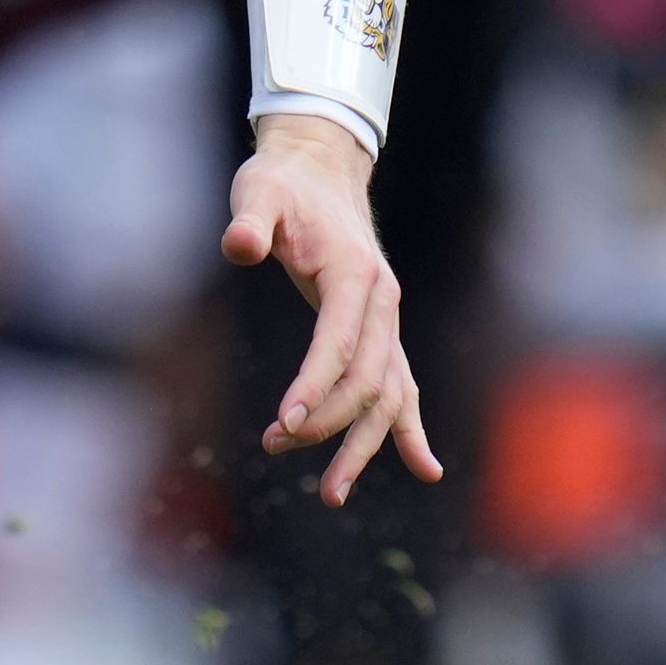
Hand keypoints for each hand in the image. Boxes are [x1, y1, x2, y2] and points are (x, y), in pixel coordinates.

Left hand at [223, 114, 443, 507]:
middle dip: (326, 422)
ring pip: (388, 395)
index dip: (314, 385)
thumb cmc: (282, 184)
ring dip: (363, 445)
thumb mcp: (258, 191)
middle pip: (367, 379)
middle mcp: (383, 302)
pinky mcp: (380, 331)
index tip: (282, 422)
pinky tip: (425, 469)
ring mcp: (387, 320)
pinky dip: (410, 428)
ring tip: (331, 496)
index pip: (339, 343)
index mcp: (356, 273)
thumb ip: (250, 221)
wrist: (319, 168)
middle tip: (275, 445)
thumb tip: (239, 246)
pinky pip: (401, 387)